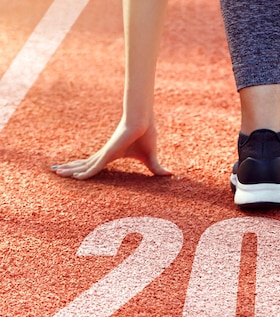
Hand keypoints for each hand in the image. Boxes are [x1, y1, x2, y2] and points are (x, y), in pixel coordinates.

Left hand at [52, 121, 170, 179]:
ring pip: (85, 165)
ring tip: (55, 171)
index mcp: (112, 154)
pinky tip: (76, 177)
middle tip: (56, 171)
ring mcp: (106, 153)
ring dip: (70, 169)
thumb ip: (156, 168)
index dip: (83, 168)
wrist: (144, 121)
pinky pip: (95, 166)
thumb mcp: (151, 158)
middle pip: (84, 163)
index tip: (73, 172)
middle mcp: (105, 154)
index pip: (94, 164)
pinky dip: (86, 173)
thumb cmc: (147, 135)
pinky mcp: (109, 153)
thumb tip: (170, 174)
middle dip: (70, 167)